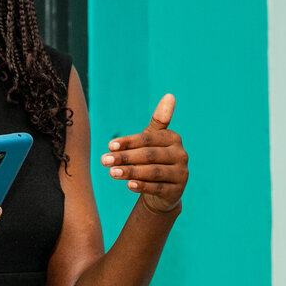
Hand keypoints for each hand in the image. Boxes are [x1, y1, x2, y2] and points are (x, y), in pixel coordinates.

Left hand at [101, 94, 187, 212]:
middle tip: (104, 160)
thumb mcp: (152, 140)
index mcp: (173, 138)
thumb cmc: (153, 159)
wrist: (163, 190)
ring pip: (153, 172)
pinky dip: (142, 186)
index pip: (148, 139)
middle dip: (125, 157)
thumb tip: (170, 95)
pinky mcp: (177, 191)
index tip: (109, 146)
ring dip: (131, 172)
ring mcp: (181, 174)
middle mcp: (181, 155)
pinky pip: (158, 187)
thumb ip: (158, 120)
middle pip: (149, 155)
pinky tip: (128, 185)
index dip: (128, 142)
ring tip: (112, 173)